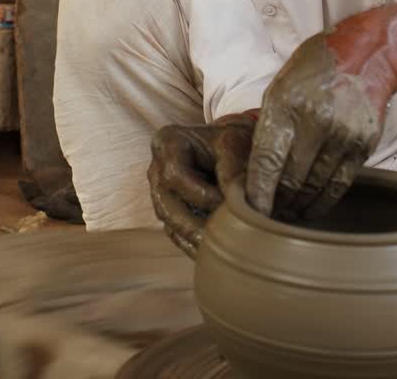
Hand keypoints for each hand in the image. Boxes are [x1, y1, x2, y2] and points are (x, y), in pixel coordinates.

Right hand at [148, 113, 254, 256]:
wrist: (235, 145)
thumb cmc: (234, 141)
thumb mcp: (237, 146)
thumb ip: (234, 171)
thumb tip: (239, 206)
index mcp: (168, 142)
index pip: (175, 175)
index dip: (200, 194)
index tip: (227, 204)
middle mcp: (158, 169)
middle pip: (166, 205)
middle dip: (193, 225)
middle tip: (220, 239)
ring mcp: (161, 193)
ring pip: (169, 224)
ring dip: (194, 239)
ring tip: (219, 250)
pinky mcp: (171, 213)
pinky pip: (177, 235)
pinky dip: (194, 246)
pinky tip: (213, 254)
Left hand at [247, 33, 387, 220]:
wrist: (368, 54)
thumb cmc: (314, 70)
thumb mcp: (280, 88)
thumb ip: (268, 126)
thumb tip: (253, 170)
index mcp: (286, 105)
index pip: (266, 162)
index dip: (257, 194)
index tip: (250, 212)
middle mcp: (315, 121)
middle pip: (290, 180)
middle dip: (275, 203)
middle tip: (265, 215)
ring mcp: (343, 135)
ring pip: (314, 187)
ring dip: (297, 206)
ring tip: (285, 213)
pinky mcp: (363, 146)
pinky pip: (338, 185)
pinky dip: (321, 201)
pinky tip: (310, 209)